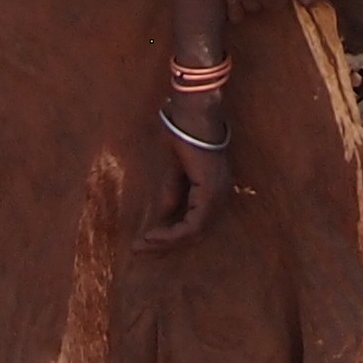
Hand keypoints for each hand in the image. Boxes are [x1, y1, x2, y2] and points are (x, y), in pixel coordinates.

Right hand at [138, 93, 230, 251]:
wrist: (192, 112)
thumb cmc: (185, 131)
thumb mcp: (175, 169)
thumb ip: (173, 192)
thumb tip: (163, 216)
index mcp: (215, 188)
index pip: (196, 223)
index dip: (172, 235)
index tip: (147, 240)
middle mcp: (221, 195)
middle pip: (196, 233)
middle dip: (166, 244)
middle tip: (141, 250)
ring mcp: (217, 195)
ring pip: (194, 233)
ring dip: (166, 242)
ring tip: (142, 245)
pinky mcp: (209, 193)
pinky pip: (192, 225)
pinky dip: (171, 234)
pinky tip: (152, 235)